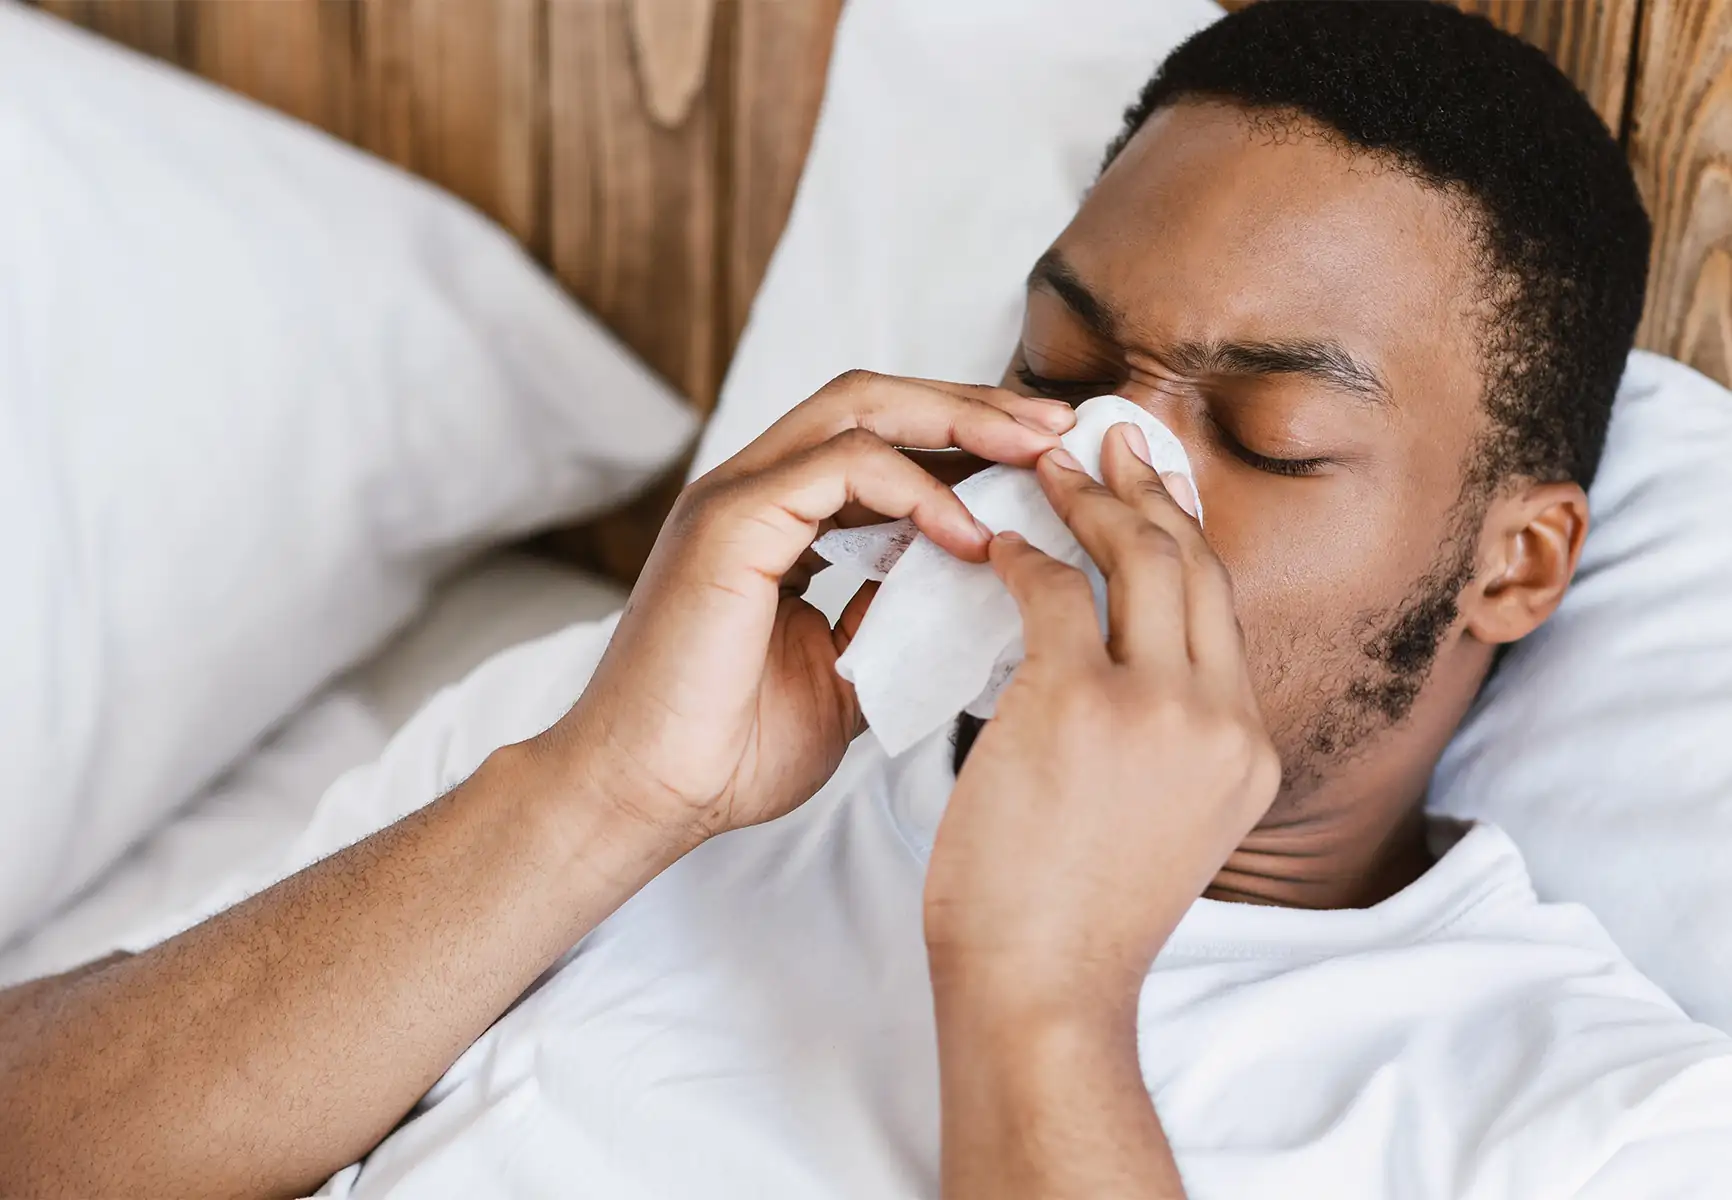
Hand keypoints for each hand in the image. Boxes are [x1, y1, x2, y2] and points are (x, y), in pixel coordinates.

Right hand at [542, 371, 1075, 848]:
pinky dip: (916, 491)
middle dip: (976, 406)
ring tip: (1035, 454)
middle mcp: (754, 491)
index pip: (883, 438)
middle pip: (878, 400)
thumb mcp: (847, 671)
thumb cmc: (733, 748)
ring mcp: (735, 498)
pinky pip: (840, 468)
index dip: (967, 436)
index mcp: (778, 519)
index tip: (1047, 459)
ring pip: (860, 409)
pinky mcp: (728, 523)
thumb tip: (977, 590)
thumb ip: (895, 617)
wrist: (646, 798)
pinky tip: (969, 535)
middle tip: (1058, 429)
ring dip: (960, 423)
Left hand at [924, 423, 1279, 1008]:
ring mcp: (1160, 708)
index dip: (1187, 535)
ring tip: (1050, 462)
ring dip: (1092, 499)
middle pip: (1195, 565)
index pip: (1221, 611)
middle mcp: (1222, 718)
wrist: (1042, 990)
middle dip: (1151, 488)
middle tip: (1109, 441)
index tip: (1155, 490)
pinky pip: (1052, 593)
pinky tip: (997, 544)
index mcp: (1247, 748)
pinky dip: (1023, 556)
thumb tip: (1107, 669)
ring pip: (1139, 559)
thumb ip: (1158, 742)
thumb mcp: (1158, 823)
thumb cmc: (1074, 917)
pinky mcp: (1080, 704)